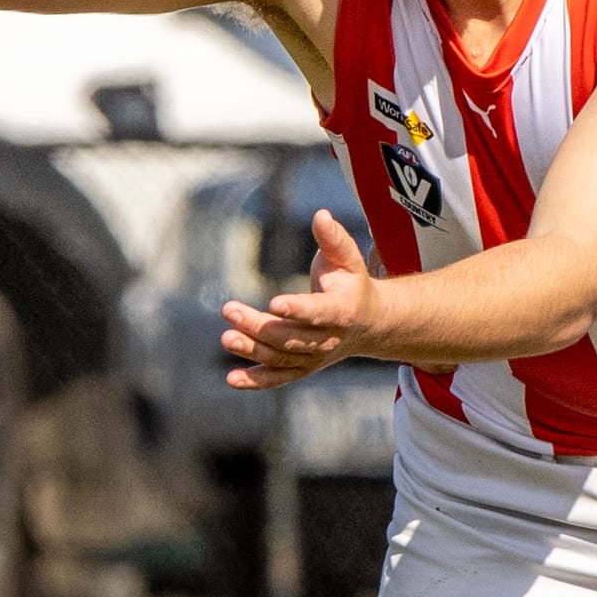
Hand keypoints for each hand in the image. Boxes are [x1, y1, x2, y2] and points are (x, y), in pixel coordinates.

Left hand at [222, 210, 380, 388]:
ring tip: (227, 337)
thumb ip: (334, 239)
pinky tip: (231, 379)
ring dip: (252, 349)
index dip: (298, 310)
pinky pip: (279, 378)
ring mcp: (315, 358)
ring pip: (281, 358)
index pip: (319, 313)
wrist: (369, 324)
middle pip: (292, 337)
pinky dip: (256, 381)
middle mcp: (329, 340)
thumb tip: (321, 215)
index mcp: (343, 311)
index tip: (274, 303)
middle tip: (229, 310)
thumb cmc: (352, 283)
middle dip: (260, 326)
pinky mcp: (303, 368)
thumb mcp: (348, 259)